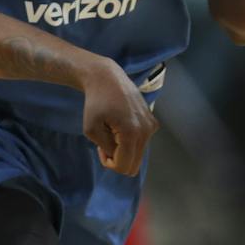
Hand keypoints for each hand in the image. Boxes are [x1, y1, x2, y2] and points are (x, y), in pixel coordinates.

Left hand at [78, 58, 157, 175]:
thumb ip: (106, 149)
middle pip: (134, 165)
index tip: (100, 148)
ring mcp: (151, 125)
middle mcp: (146, 130)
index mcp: (132, 133)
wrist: (107, 78)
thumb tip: (118, 158)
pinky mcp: (152, 121)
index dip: (109, 163)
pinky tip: (120, 125)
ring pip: (138, 154)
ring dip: (124, 149)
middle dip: (118, 159)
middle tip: (105, 142)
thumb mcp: (91, 129)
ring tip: (112, 131)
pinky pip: (142, 143)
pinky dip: (130, 140)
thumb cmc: (95, 102)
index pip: (124, 167)